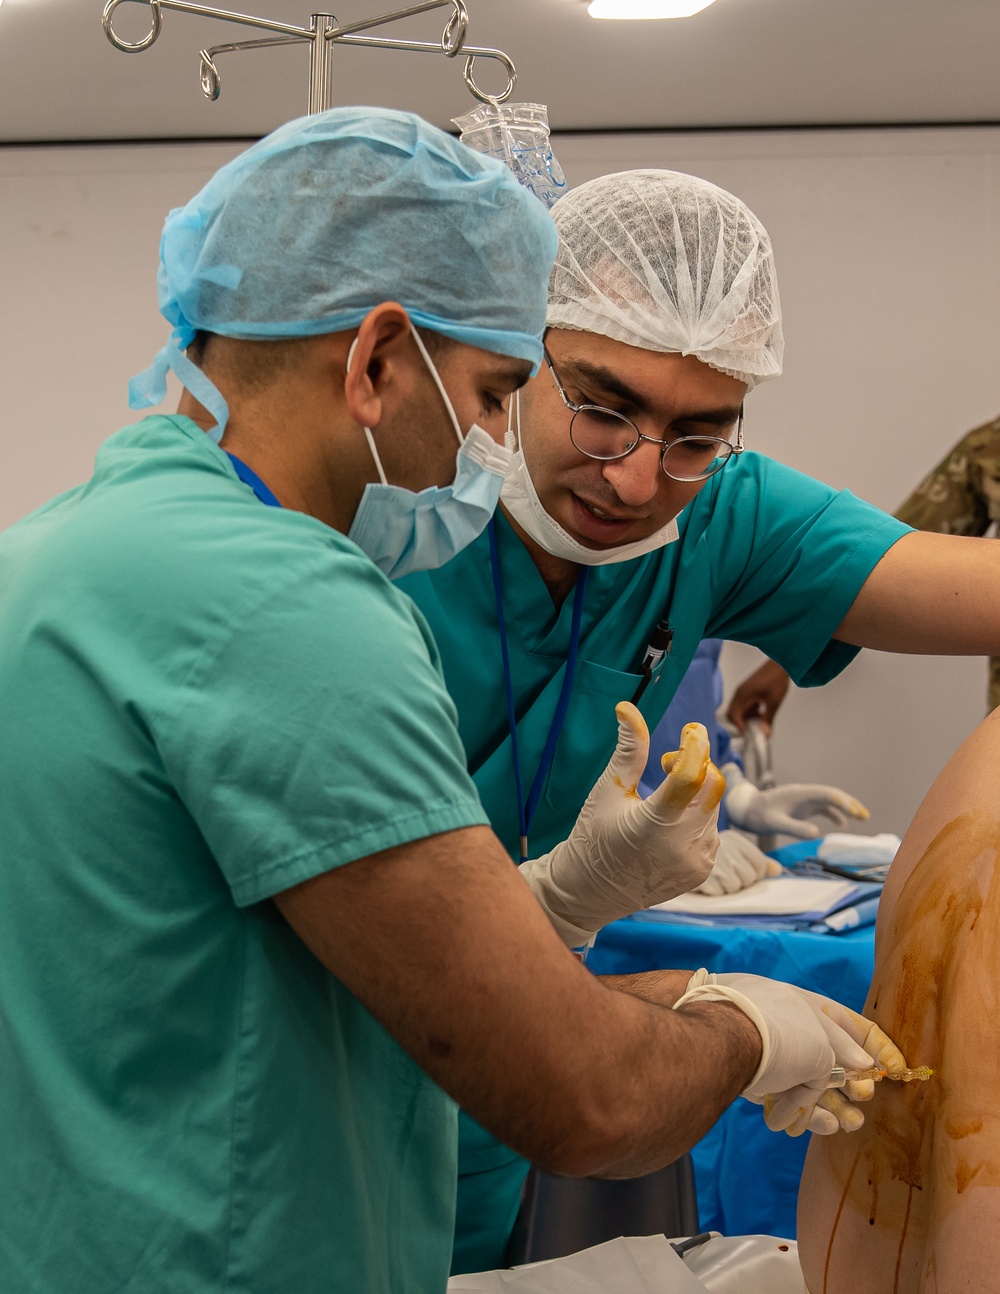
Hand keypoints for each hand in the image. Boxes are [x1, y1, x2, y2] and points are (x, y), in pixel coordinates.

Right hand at [520, 703, 724, 946]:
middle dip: (695, 765)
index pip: (691, 775)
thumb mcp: (608, 790)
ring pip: (711, 807)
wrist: (591, 892)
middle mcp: (682, 846)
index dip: (695, 746)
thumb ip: (629, 750)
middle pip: (711, 786)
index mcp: (654, 825)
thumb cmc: (593, 837)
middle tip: (665, 763)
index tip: (691, 730)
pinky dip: (695, 817)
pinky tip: (668, 825)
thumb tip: (628, 708)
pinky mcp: (702, 871)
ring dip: (693, 793)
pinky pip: (710, 829)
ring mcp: (696, 861)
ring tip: (660, 799)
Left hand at [674, 971, 906, 1135]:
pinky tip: (824, 1126)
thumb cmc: (777, 1032)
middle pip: (833, 1058)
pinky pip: (789, 1095)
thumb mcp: (822, 1043)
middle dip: (854, 1083)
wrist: (718, 1038)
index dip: (879, 1048)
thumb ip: (843, 1056)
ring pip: (812, 1082)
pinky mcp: (755, 1078)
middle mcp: (794, 1027)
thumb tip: (863, 1065)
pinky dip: (807, 1111)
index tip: (900, 1072)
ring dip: (835, 1104)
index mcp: (812, 1008)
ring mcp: (773, 1053)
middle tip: (864, 1101)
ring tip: (851, 1124)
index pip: (855, 1026)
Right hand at [694, 829, 781, 895]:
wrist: (678, 854)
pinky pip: (719, 892)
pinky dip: (714, 891)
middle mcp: (727, 849)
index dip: (754, 873)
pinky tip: (707, 881)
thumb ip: (759, 861)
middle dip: (740, 880)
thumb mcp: (736, 852)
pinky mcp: (703, 877)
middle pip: (749, 878)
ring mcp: (715, 863)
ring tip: (715, 877)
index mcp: (736, 840)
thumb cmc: (713, 857)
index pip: (760, 865)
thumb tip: (778, 871)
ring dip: (726, 886)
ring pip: (735, 887)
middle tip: (725, 873)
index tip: (740, 869)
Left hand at [722, 763, 868, 839]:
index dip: (841, 801)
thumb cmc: (759, 816)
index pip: (825, 794)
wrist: (746, 810)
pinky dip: (834, 814)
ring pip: (829, 800)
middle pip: (831, 795)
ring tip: (862, 817)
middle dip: (849, 803)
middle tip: (864, 815)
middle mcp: (804, 794)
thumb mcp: (775, 824)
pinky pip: (822, 808)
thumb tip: (817, 834)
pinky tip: (842, 824)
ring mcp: (804, 800)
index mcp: (799, 794)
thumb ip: (795, 828)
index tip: (855, 812)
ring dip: (845, 807)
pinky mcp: (802, 807)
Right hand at [725, 659, 790, 735]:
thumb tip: (765, 735)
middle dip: (741, 723)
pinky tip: (761, 711)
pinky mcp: (747, 690)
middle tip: (754, 728)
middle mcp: (739, 694)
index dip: (738, 726)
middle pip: (732, 713)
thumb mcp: (773, 702)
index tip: (748, 734)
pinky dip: (749, 711)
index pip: (733, 715)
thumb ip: (768, 719)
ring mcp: (742, 691)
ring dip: (746, 717)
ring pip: (738, 709)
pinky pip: (743, 704)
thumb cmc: (776, 680)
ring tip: (760, 718)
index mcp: (743, 696)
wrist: (780, 664)